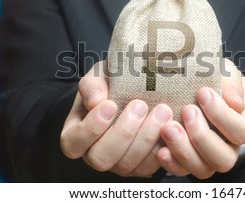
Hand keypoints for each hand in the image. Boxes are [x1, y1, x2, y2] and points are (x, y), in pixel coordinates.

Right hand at [59, 61, 172, 176]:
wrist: (136, 90)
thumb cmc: (110, 83)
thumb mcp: (98, 76)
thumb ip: (91, 85)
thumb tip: (96, 101)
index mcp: (76, 135)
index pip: (73, 143)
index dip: (90, 128)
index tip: (110, 104)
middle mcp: (95, 155)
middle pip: (101, 158)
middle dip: (123, 132)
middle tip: (140, 105)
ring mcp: (118, 164)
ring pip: (127, 165)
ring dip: (146, 138)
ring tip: (162, 110)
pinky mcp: (141, 167)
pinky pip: (150, 167)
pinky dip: (162, 147)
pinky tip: (171, 126)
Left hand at [157, 59, 244, 178]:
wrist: (195, 88)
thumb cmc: (214, 81)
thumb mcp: (226, 74)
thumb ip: (232, 84)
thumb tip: (235, 103)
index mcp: (242, 125)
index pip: (240, 130)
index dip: (221, 114)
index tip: (203, 92)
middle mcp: (228, 148)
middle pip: (223, 157)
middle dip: (202, 136)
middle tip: (187, 111)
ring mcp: (207, 159)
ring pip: (203, 169)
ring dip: (184, 150)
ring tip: (168, 128)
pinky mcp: (187, 163)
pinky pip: (182, 172)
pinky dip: (171, 163)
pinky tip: (161, 149)